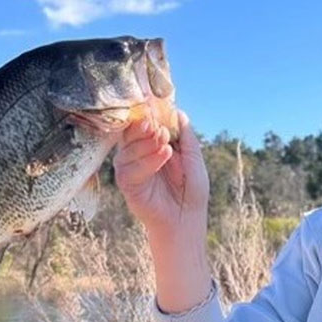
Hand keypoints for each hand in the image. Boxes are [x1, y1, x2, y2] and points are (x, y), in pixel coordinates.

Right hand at [114, 108, 209, 231]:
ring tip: (166, 142)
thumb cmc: (191, 191)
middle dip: (144, 125)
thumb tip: (179, 112)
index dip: (147, 112)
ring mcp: (131, 169)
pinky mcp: (127, 185)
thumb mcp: (194, 159)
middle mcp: (138, 154)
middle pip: (130, 132)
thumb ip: (186, 137)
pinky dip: (148, 160)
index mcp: (152, 146)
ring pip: (128, 148)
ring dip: (147, 141)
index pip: (144, 124)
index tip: (153, 100)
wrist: (186, 220)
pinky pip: (130, 169)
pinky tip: (164, 154)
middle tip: (158, 124)